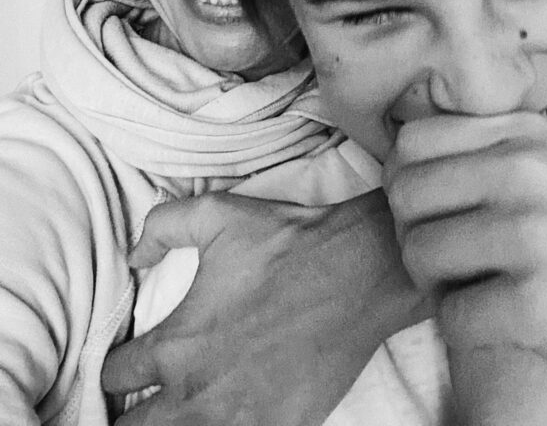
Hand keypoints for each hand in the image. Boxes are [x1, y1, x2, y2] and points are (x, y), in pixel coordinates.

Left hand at [103, 190, 424, 425]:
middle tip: (144, 398)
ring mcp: (237, 420)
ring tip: (182, 407)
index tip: (129, 359)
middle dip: (131, 414)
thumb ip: (161, 227)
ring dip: (171, 424)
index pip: (114, 376)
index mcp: (176, 346)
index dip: (116, 365)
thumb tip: (134, 255)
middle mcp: (197, 395)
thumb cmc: (288, 243)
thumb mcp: (217, 214)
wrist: (358, 271)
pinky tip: (226, 412)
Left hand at [384, 112, 546, 425]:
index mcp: (531, 132)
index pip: (413, 140)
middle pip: (403, 193)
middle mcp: (528, 168)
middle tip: (451, 263)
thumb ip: (504, 151)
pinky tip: (510, 326)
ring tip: (481, 293)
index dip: (410, 184)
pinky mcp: (538, 300)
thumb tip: (409, 145)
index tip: (437, 214)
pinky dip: (470, 330)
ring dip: (438, 285)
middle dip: (415, 233)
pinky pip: (452, 315)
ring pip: (418, 254)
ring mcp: (533, 231)